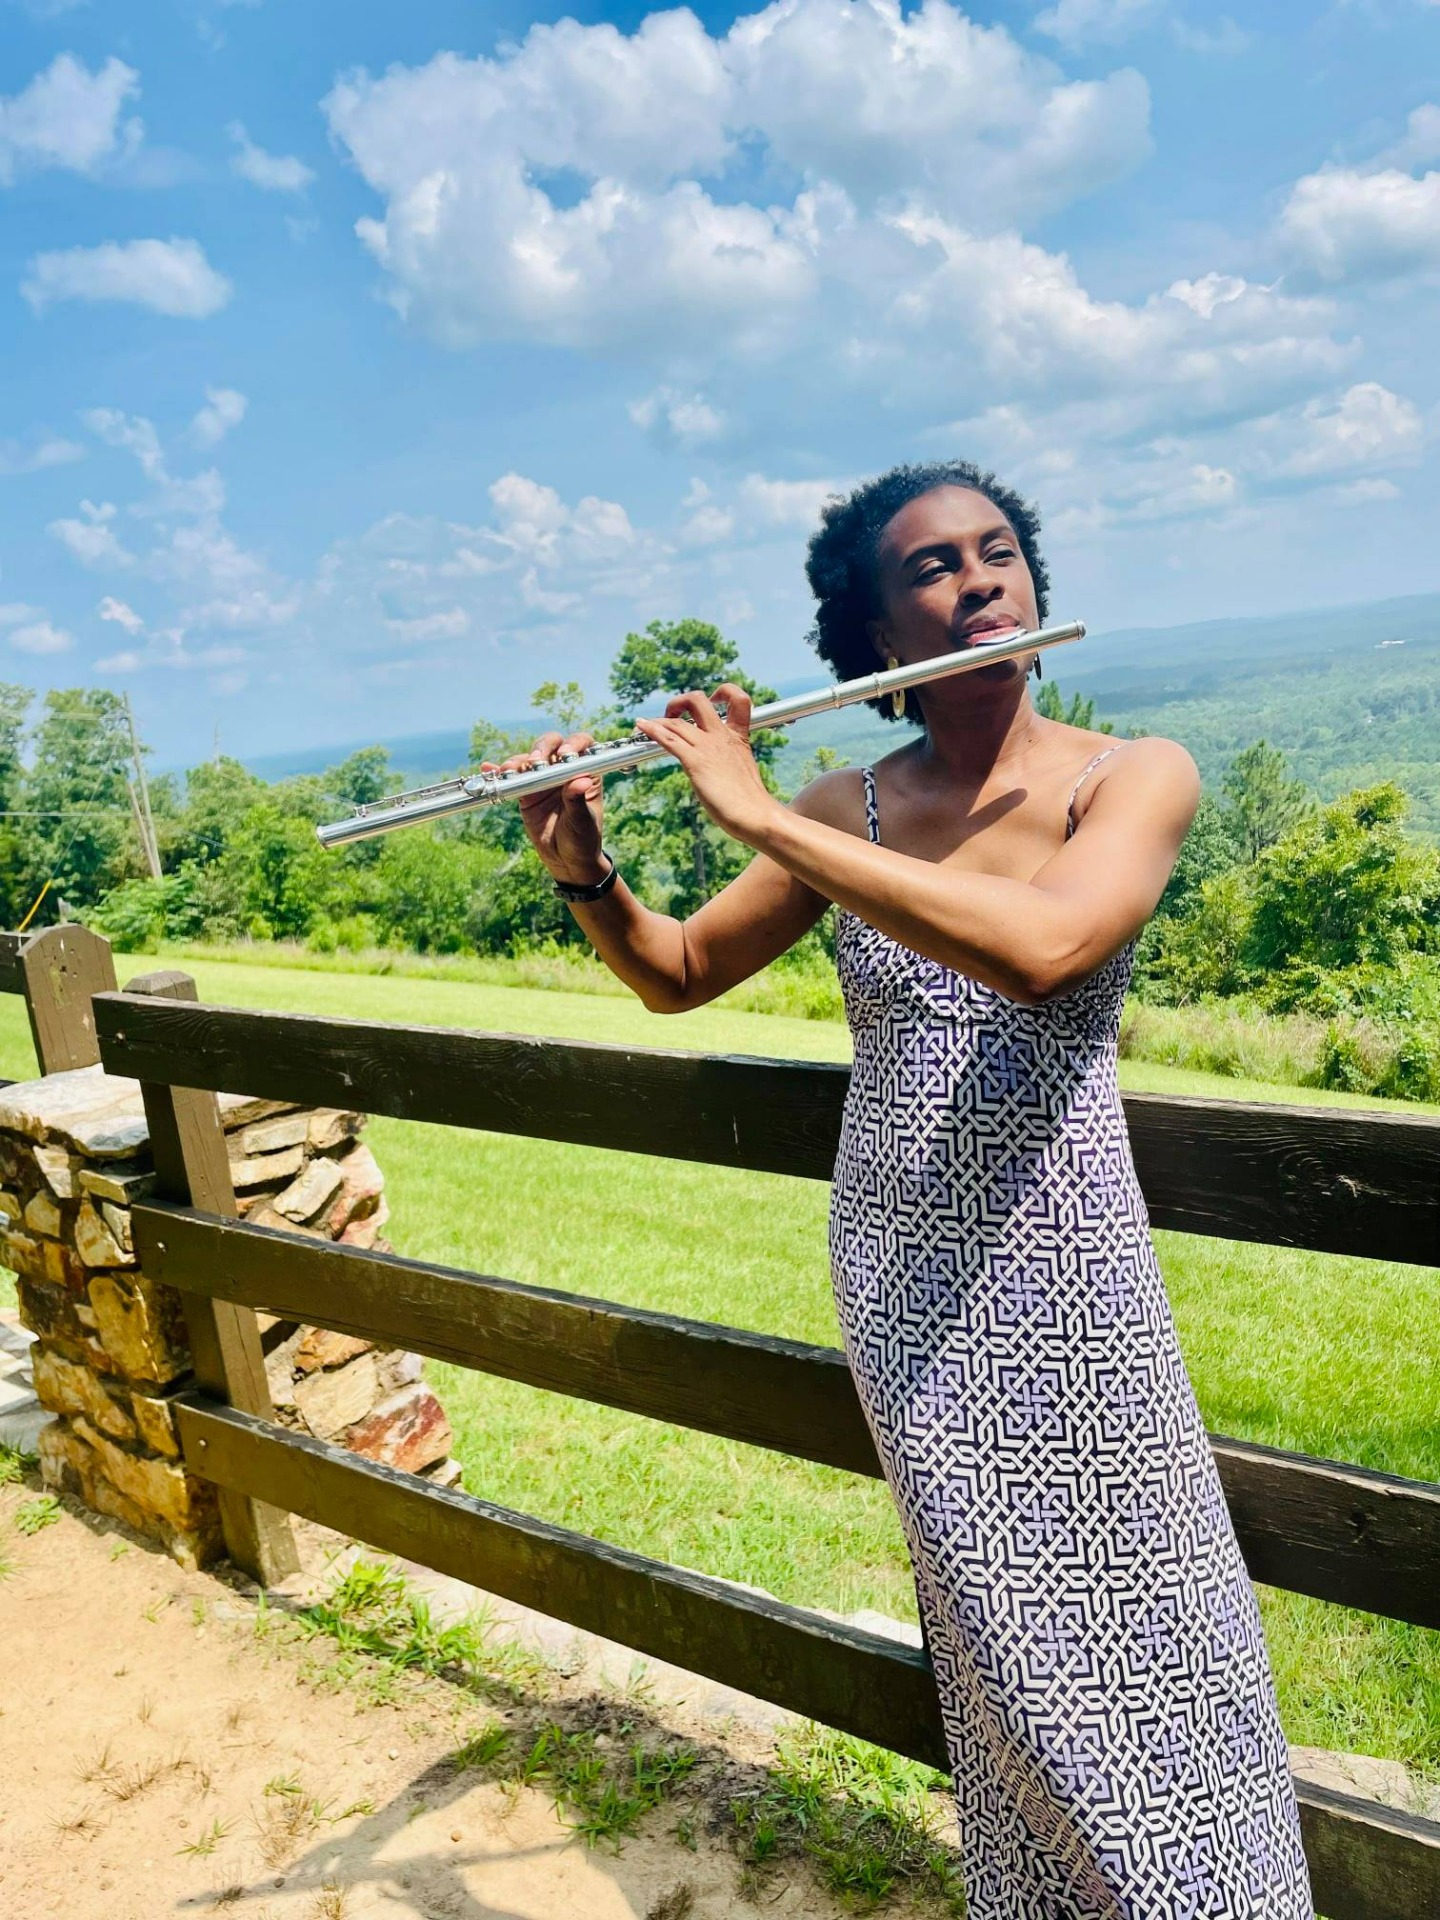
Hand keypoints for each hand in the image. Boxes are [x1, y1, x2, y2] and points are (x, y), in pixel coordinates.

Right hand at [486, 732, 607, 885]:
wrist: (566, 860)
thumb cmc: (582, 838)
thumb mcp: (582, 821)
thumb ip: (578, 801)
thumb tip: (581, 781)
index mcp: (586, 771)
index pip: (581, 745)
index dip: (573, 744)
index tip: (566, 754)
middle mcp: (563, 769)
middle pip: (552, 745)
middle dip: (542, 748)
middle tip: (535, 761)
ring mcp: (543, 779)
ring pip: (529, 760)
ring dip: (517, 761)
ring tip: (508, 770)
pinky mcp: (525, 791)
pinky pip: (512, 778)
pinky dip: (499, 773)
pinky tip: (488, 768)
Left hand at [633, 684, 780, 844]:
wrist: (755, 814)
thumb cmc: (751, 802)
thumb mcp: (744, 772)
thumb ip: (731, 762)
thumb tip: (721, 769)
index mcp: (738, 737)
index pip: (738, 699)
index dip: (724, 692)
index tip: (713, 699)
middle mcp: (722, 736)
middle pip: (699, 701)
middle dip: (681, 701)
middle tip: (673, 714)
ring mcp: (708, 747)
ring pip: (677, 721)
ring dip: (658, 720)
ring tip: (646, 725)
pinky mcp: (695, 762)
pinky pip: (668, 739)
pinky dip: (651, 730)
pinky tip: (641, 725)